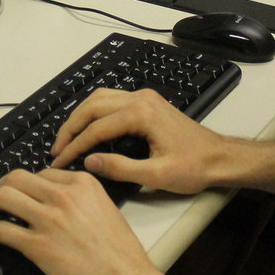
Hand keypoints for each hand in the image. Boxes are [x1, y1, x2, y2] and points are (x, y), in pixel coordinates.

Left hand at [0, 168, 182, 274]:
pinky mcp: (36, 245)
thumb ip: (81, 198)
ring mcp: (48, 220)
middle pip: (18, 178)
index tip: (22, 189)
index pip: (43, 173)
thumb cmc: (120, 252)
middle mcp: (63, 196)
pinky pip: (1, 230)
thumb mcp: (105, 209)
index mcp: (83, 184)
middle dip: (2, 184)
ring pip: (4, 197)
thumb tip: (59, 200)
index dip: (28, 182)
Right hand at [49, 88, 228, 193]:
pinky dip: (94, 113)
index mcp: (141, 114)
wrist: (219, 157)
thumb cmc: (194, 167)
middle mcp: (140, 99)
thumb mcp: (156, 176)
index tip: (59, 162)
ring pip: (100, 98)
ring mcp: (144, 98)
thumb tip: (89, 162)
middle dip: (71, 127)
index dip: (74, 146)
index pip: (96, 128)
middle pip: (93, 105)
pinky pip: (111, 100)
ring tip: (66, 140)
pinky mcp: (147, 103)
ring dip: (80, 117)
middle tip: (56, 150)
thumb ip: (120, 168)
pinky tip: (87, 128)